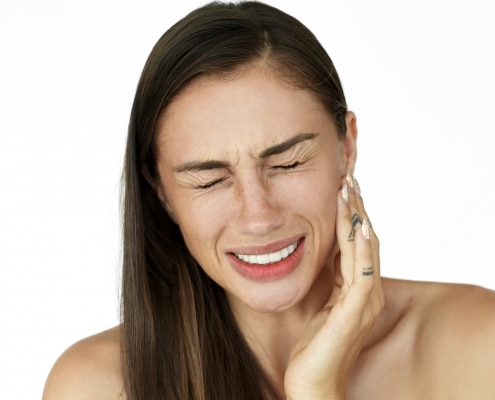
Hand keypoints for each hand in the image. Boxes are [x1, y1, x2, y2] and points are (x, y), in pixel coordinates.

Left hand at [284, 172, 383, 398]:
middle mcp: (366, 291)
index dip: (351, 214)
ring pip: (366, 251)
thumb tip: (319, 248)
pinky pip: (362, 275)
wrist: (312, 384)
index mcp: (356, 288)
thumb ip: (326, 277)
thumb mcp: (319, 301)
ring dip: (358, 219)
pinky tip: (359, 228)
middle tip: (348, 176)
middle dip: (356, 208)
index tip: (343, 186)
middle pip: (366, 240)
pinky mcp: (354, 313)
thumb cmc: (313, 346)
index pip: (358, 242)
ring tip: (350, 190)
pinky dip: (363, 250)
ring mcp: (364, 302)